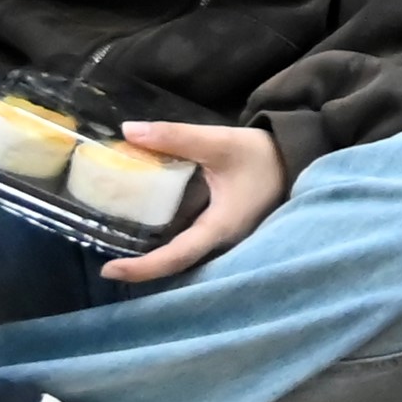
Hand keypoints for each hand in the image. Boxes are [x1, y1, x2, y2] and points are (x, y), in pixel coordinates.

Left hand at [97, 118, 285, 283]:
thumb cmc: (261, 154)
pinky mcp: (223, 229)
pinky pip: (191, 245)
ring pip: (183, 257)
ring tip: (119, 249)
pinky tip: (147, 231)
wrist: (296, 156)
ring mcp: (224, 239)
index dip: (142, 268)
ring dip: (152, 258)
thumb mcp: (219, 142)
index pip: (176, 257)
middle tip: (106, 263)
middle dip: (141, 268)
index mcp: (220, 227)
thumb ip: (175, 136)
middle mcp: (221, 241)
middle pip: (176, 265)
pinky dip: (166, 244)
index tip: (109, 270)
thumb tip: (128, 132)